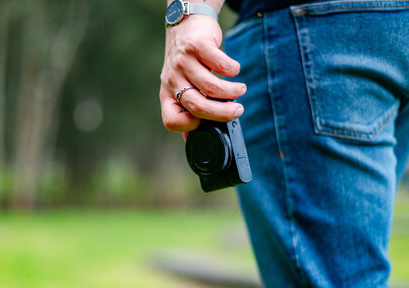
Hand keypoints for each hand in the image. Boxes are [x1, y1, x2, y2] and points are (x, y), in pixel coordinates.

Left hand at [160, 15, 245, 133]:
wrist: (185, 26)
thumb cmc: (187, 64)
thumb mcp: (180, 87)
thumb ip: (187, 111)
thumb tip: (194, 141)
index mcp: (167, 95)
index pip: (171, 121)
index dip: (189, 127)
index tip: (206, 123)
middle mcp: (172, 80)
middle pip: (196, 106)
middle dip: (222, 113)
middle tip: (238, 111)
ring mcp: (182, 62)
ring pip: (210, 86)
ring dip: (232, 91)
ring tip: (241, 90)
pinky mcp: (196, 46)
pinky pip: (219, 64)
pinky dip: (232, 70)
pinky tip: (234, 70)